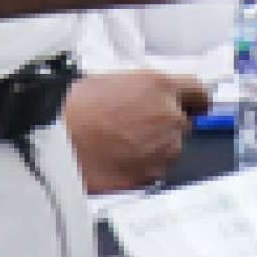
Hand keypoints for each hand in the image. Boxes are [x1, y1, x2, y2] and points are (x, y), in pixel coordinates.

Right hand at [63, 70, 200, 194]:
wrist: (56, 139)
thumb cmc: (75, 106)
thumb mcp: (114, 81)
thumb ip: (144, 90)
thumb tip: (152, 100)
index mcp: (161, 86)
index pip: (199, 93)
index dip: (194, 102)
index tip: (192, 107)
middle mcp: (170, 117)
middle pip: (182, 124)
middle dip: (164, 127)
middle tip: (134, 127)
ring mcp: (164, 149)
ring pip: (169, 150)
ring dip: (153, 148)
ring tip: (119, 145)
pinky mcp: (151, 175)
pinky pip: (154, 170)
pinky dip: (141, 167)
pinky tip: (116, 159)